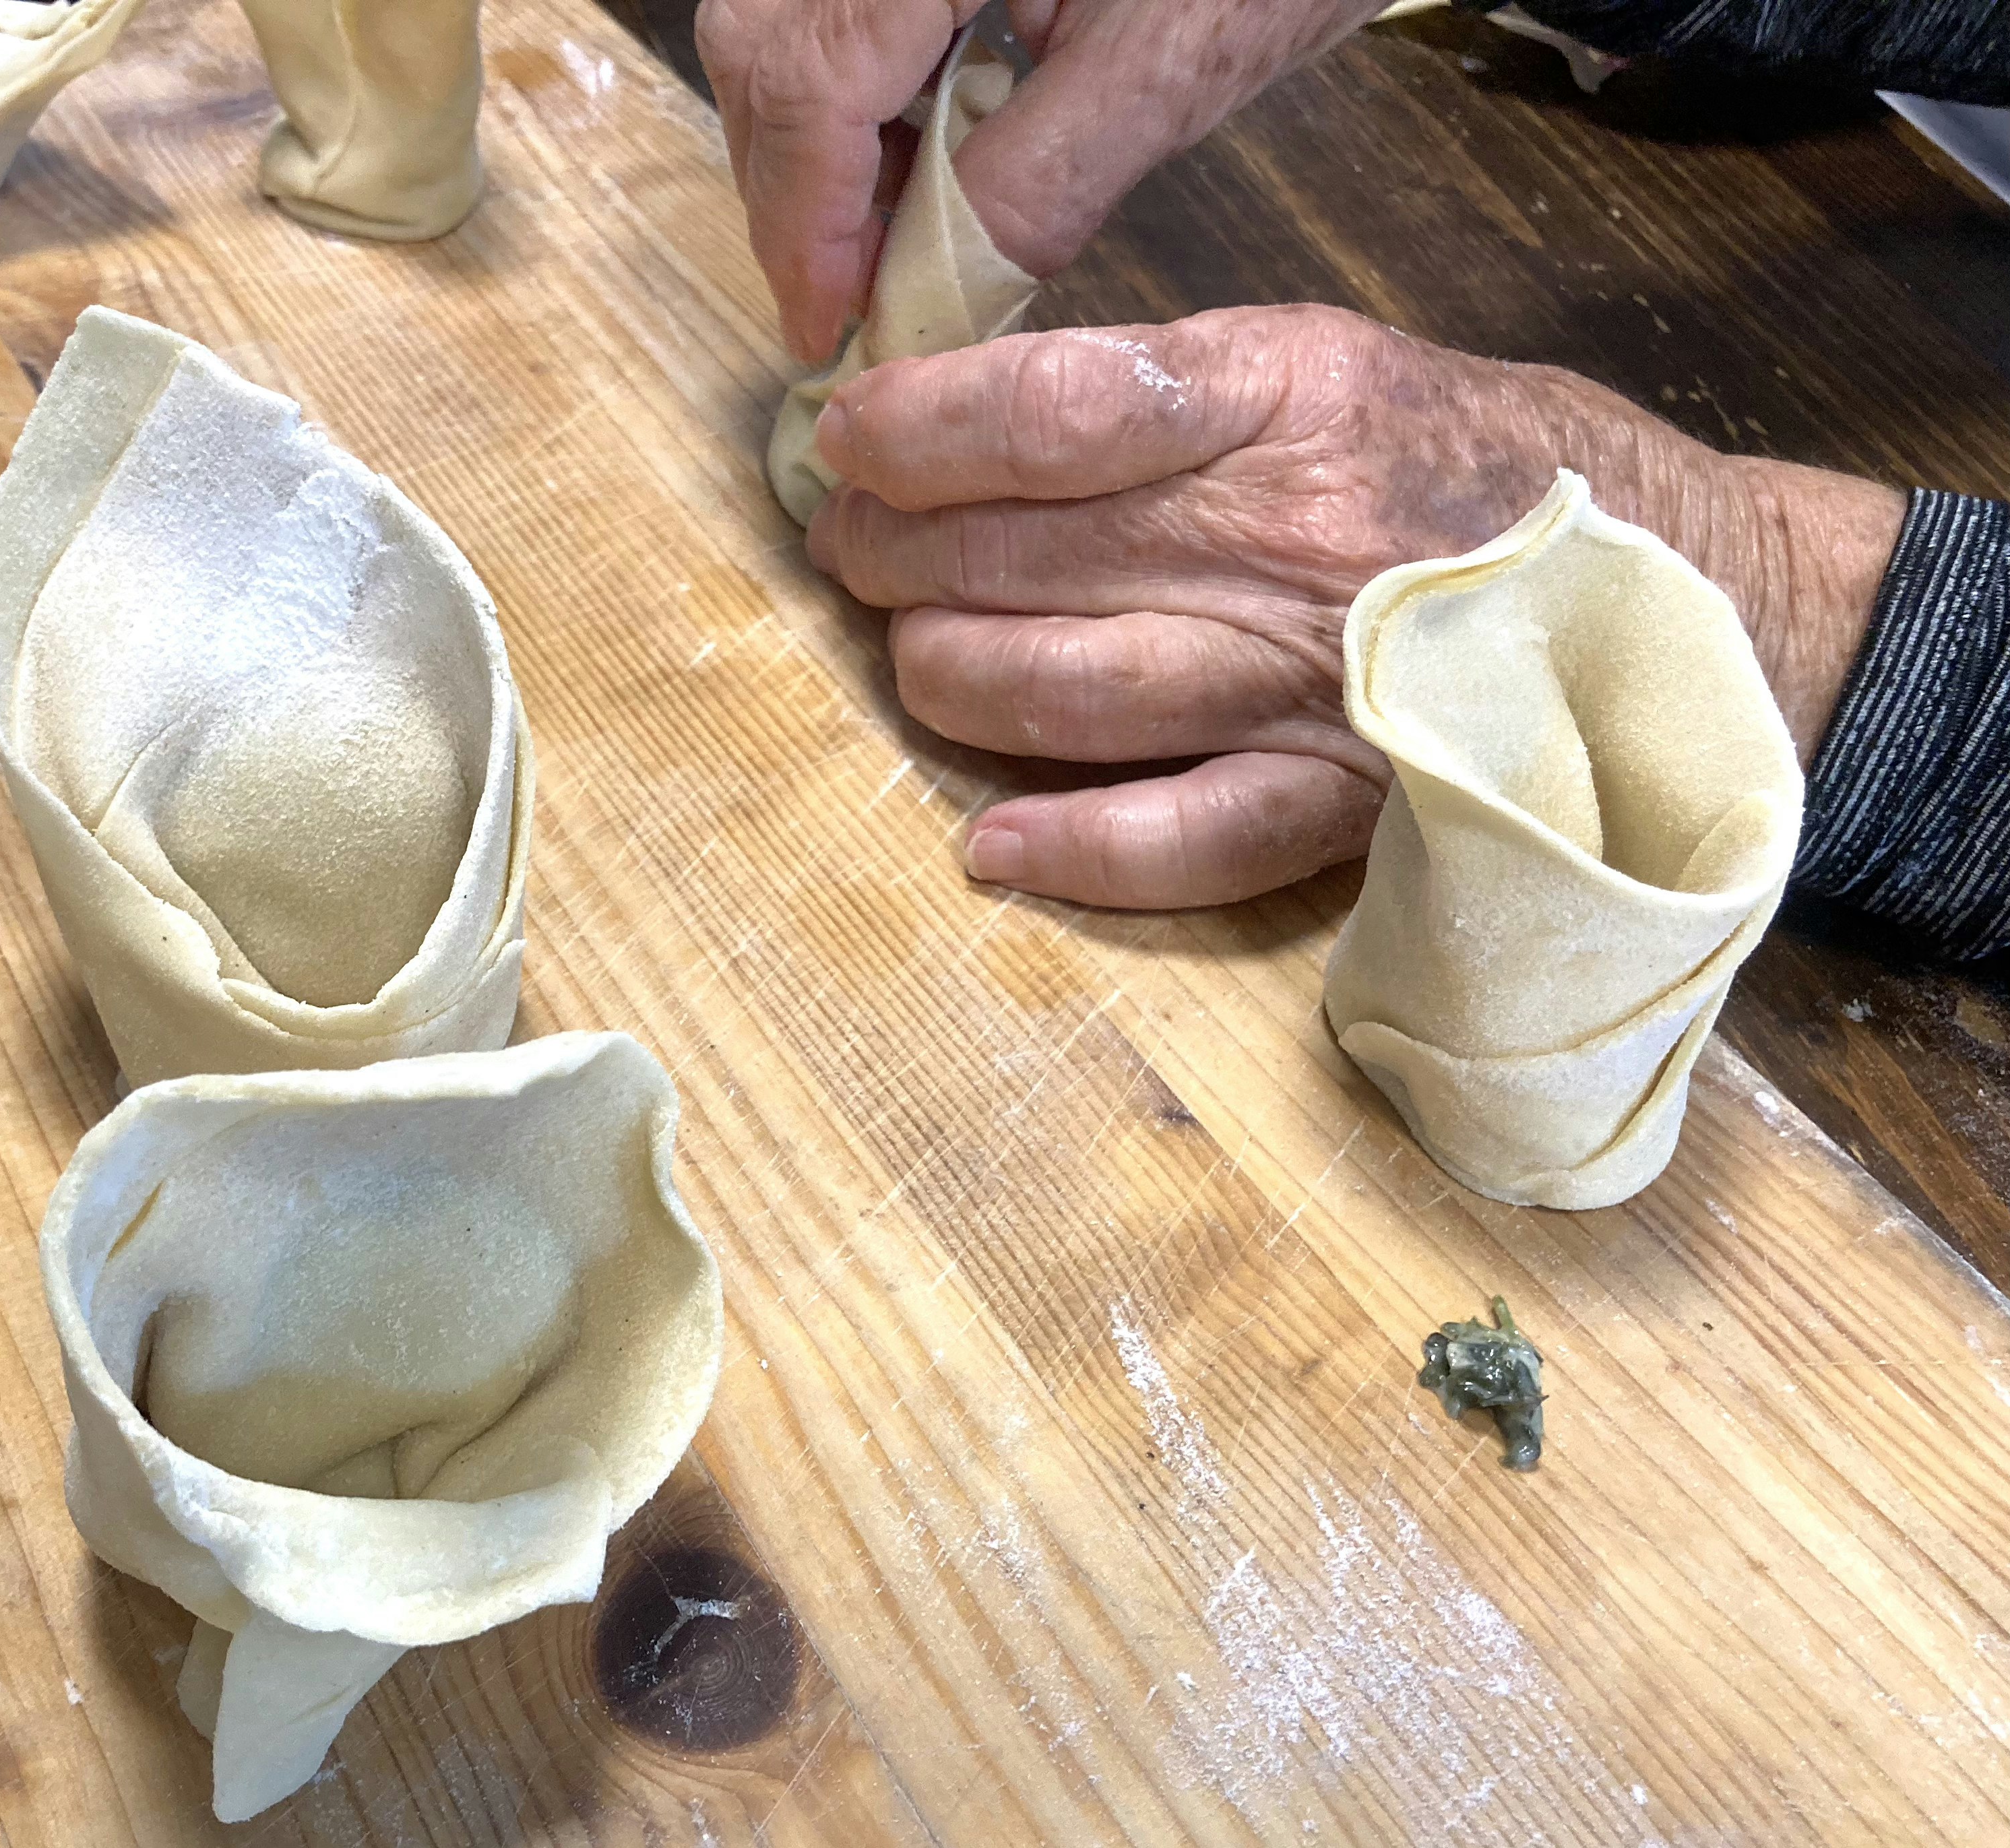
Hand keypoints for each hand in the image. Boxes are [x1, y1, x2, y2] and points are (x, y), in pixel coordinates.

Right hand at [695, 0, 1388, 362]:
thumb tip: (936, 295)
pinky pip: (825, 6)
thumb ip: (1041, 181)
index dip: (809, 222)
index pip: (816, 80)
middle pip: (765, 49)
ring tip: (887, 232)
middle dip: (798, 190)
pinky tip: (911, 152)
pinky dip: (851, 91)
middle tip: (848, 297)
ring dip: (818, 146)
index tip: (828, 327)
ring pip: (775, 28)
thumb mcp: (1168, 63)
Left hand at [807, 306, 1905, 908]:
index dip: (914, 431)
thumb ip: (1166, 390)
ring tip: (912, 654)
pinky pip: (1175, 841)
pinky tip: (987, 842)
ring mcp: (1305, 684)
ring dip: (944, 677)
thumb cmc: (1482, 464)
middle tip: (856, 552)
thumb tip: (975, 426)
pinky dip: (1069, 849)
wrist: (1686, 594)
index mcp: (1285, 399)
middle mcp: (1282, 540)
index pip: (1048, 409)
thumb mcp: (1334, 360)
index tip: (846, 440)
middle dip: (894, 556)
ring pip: (1059, 695)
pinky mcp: (1336, 804)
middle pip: (1019, 559)